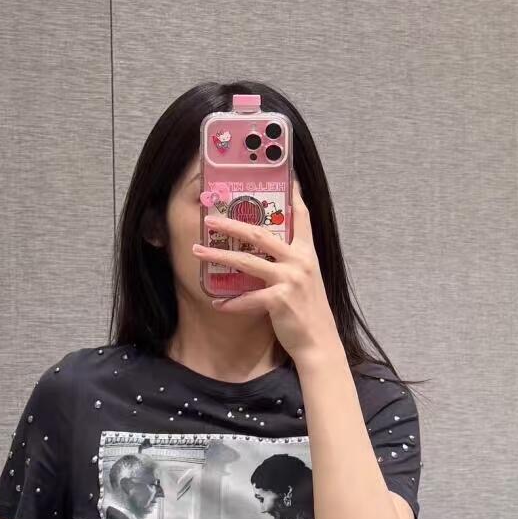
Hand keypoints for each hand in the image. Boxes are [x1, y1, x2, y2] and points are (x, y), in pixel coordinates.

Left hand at [191, 180, 340, 364]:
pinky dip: (231, 302)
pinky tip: (217, 303)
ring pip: (248, 261)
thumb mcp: (304, 278)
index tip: (284, 177)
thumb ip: (289, 261)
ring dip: (219, 255)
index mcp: (306, 252)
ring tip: (198, 250)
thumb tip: (264, 249)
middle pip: (260, 234)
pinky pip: (248, 297)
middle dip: (232, 223)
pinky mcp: (280, 300)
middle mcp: (300, 260)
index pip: (301, 216)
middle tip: (209, 218)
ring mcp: (291, 279)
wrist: (319, 341)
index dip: (292, 195)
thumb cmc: (307, 310)